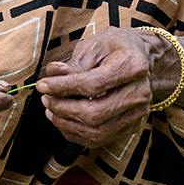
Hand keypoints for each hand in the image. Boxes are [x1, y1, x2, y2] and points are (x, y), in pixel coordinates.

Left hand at [35, 26, 177, 148]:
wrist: (141, 56)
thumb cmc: (115, 47)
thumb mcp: (94, 45)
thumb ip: (74, 64)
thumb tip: (52, 75)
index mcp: (132, 67)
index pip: (92, 85)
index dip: (62, 88)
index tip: (42, 86)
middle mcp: (140, 93)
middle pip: (95, 114)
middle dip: (63, 109)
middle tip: (45, 99)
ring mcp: (138, 113)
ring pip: (97, 132)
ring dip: (67, 124)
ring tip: (50, 110)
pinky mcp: (131, 126)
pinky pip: (101, 139)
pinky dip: (76, 134)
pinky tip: (62, 120)